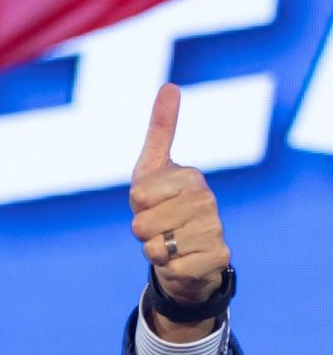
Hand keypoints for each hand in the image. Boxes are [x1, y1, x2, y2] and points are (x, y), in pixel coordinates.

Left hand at [129, 85, 230, 310]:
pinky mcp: (218, 258)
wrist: (185, 253)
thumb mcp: (152, 168)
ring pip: (155, 248)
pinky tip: (182, 261)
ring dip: (155, 251)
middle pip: (142, 224)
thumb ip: (161, 130)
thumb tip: (170, 86)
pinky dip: (170, 269)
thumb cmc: (163, 207)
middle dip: (142, 232)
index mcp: (190, 177)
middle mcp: (207, 201)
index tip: (152, 203)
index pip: (139, 195)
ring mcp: (215, 230)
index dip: (138, 205)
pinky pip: (173, 268)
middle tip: (160, 228)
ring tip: (170, 243)